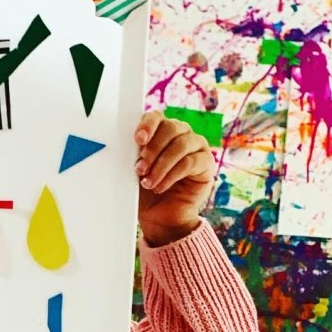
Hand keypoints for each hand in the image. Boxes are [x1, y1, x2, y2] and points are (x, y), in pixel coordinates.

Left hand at [133, 111, 215, 245]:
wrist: (159, 215)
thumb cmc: (145, 189)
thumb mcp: (135, 167)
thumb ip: (135, 152)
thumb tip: (124, 142)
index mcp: (161, 130)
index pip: (157, 116)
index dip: (147, 125)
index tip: (138, 139)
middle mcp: (181, 133)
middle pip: (171, 128)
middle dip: (153, 149)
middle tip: (140, 168)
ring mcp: (196, 147)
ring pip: (181, 144)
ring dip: (161, 164)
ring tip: (148, 181)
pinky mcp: (206, 164)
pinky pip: (190, 162)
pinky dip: (171, 175)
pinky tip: (160, 186)